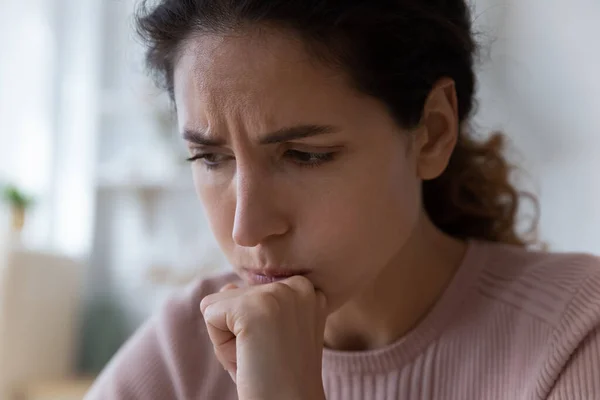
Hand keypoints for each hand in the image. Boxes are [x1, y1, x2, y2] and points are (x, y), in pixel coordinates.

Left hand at [200, 275, 327, 399]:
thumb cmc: (278, 377)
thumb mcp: (270, 334)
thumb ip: (251, 303)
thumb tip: (228, 285)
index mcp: (308, 290)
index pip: (253, 293)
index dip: (255, 327)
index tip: (277, 349)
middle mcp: (298, 285)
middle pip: (235, 296)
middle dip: (240, 330)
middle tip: (267, 357)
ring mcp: (278, 294)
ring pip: (220, 303)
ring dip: (229, 337)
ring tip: (259, 358)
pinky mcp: (254, 307)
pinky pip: (209, 313)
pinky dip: (219, 342)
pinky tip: (248, 358)